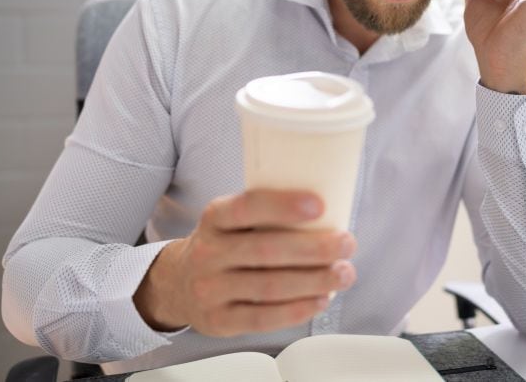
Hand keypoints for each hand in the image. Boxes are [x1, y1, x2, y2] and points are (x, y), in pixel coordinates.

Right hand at [134, 189, 356, 335]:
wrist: (179, 283)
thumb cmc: (224, 244)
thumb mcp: (233, 220)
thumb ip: (268, 214)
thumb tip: (330, 209)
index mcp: (214, 217)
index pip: (247, 207)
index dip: (283, 206)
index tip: (319, 205)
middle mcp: (208, 252)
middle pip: (266, 250)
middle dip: (314, 248)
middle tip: (347, 243)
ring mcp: (210, 289)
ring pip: (269, 286)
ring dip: (314, 281)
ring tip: (344, 273)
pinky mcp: (219, 321)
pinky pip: (263, 318)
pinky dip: (297, 309)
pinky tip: (321, 299)